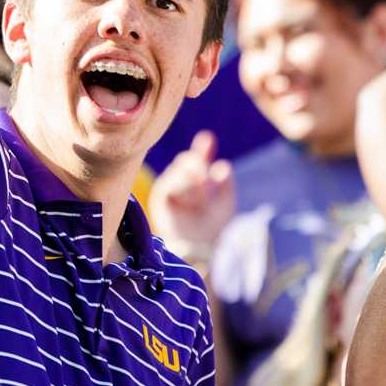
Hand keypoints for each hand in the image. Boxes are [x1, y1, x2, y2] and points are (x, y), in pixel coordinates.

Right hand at [150, 130, 234, 263]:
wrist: (200, 247)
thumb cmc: (213, 227)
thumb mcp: (225, 202)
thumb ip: (225, 183)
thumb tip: (223, 164)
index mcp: (197, 182)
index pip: (198, 159)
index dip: (203, 148)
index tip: (208, 138)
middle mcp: (182, 182)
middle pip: (187, 160)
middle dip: (198, 167)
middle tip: (207, 183)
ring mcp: (170, 187)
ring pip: (180, 169)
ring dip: (194, 182)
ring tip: (201, 200)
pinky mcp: (160, 196)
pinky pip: (171, 182)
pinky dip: (183, 188)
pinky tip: (191, 199)